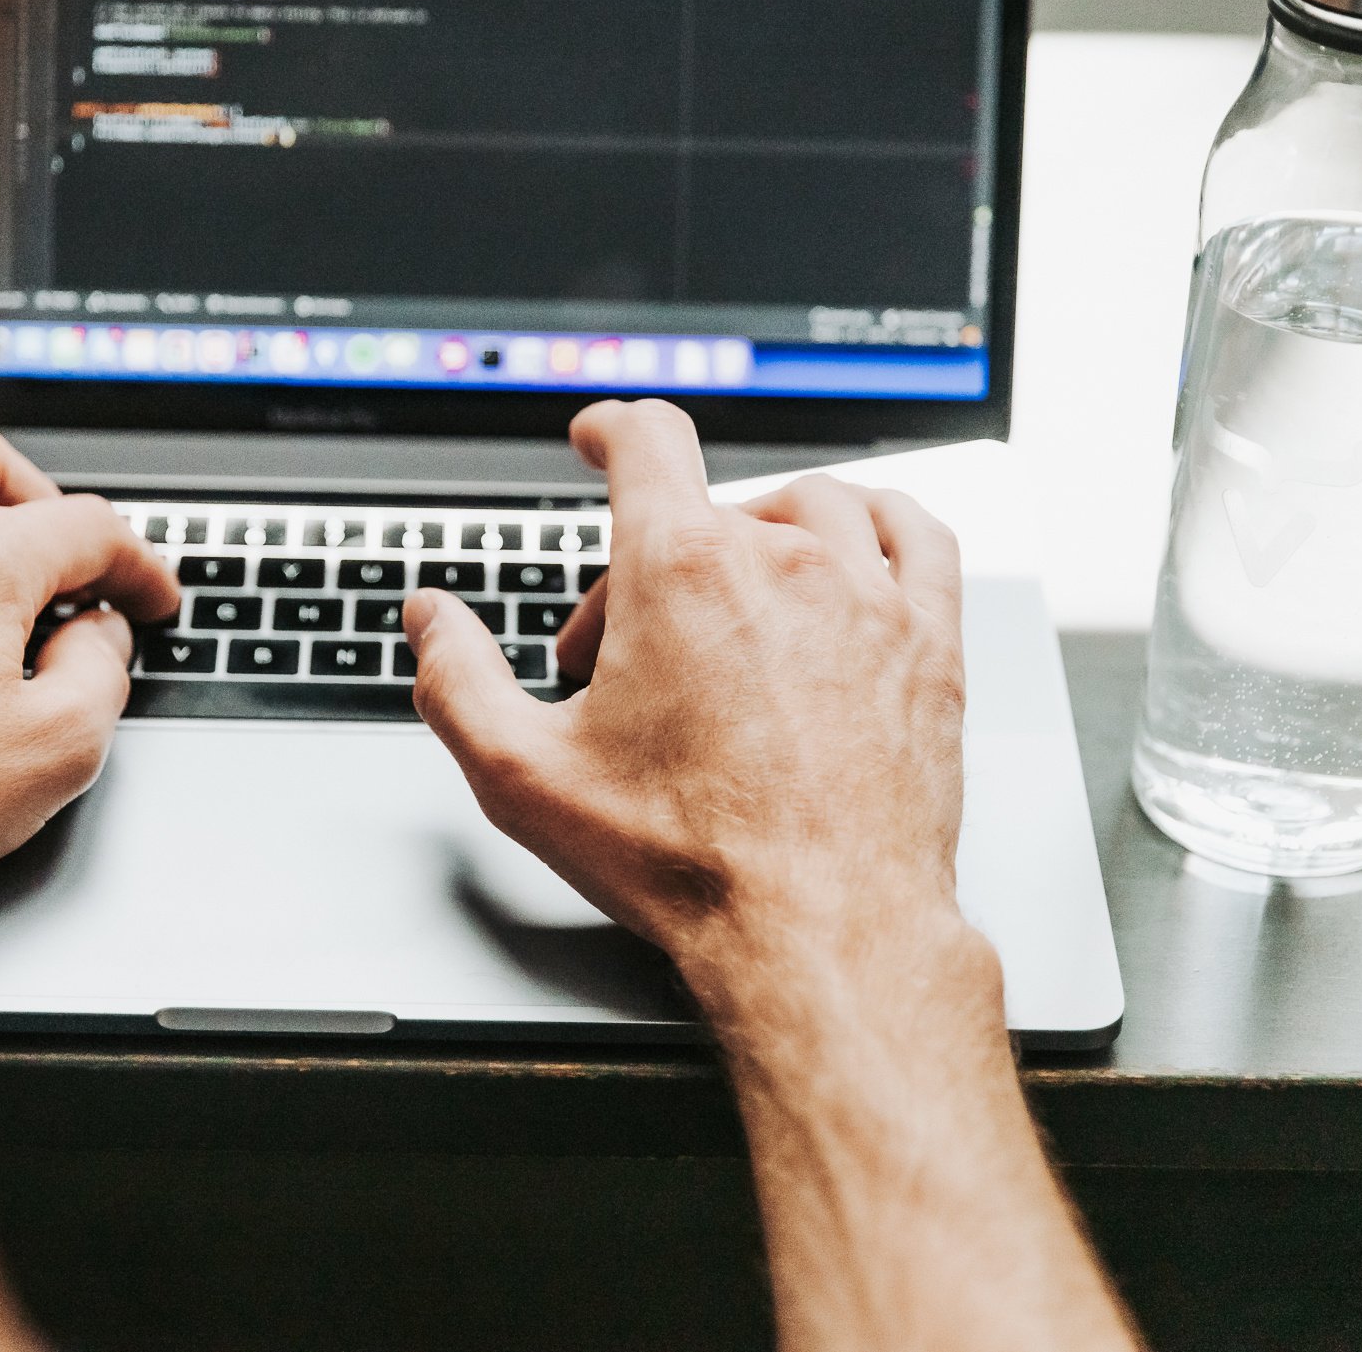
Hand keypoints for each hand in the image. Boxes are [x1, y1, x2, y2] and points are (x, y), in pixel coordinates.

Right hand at [401, 400, 973, 994]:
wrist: (821, 931)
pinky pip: (916, 536)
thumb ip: (459, 679)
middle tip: (628, 658)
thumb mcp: (525, 776)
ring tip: (730, 601)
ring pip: (811, 509)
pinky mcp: (929, 643)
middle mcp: (783, 561)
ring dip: (760, 535)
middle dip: (654, 567)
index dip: (611, 430)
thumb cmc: (691, 863)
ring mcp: (868, 596)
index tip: (599, 438)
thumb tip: (432, 620)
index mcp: (681, 570)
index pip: (647, 441)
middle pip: (708, 509)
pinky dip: (878, 523)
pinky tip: (856, 550)